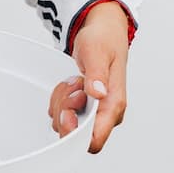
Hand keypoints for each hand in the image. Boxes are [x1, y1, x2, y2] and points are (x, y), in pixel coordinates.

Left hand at [47, 1, 129, 152]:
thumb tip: (98, 93)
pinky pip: (62, 114)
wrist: (103, 32)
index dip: (75, 132)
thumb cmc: (104, 41)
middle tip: (71, 86)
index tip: (67, 112)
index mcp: (114, 104)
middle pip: (75, 134)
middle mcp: (106, 113)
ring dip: (61, 102)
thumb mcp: (97, 52)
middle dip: (64, 111)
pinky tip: (69, 84)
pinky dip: (59, 99)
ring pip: (66, 124)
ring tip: (73, 81)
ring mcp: (94, 111)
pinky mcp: (84, 107)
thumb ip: (96, 74)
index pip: (95, 139)